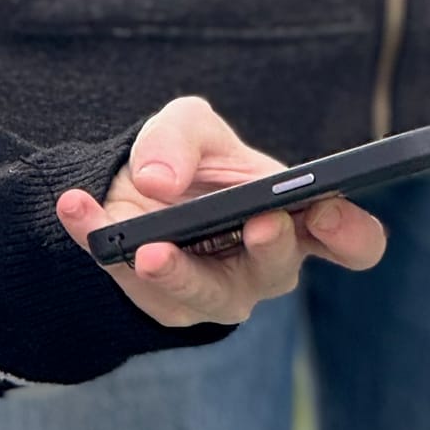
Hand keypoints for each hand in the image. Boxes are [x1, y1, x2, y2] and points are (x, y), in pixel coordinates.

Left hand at [59, 96, 386, 327]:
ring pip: (205, 296)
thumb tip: (160, 181)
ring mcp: (216, 293)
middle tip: (259, 223)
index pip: (353, 243)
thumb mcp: (188, 127)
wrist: (129, 189)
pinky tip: (76, 206)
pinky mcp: (162, 302)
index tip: (329, 208)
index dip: (352, 233)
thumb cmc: (188, 161)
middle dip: (271, 248)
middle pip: (280, 270)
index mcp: (298, 220)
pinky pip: (130, 281)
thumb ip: (181, 138)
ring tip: (148, 250)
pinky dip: (98, 238)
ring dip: (178, 272)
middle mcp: (265, 266)